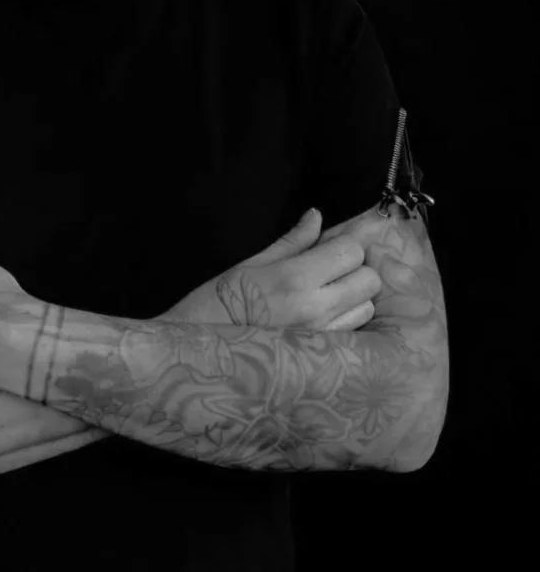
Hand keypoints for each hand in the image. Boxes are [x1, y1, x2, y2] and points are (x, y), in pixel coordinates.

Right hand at [161, 207, 382, 331]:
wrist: (202, 351)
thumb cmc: (221, 302)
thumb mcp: (251, 263)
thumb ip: (292, 241)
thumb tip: (316, 216)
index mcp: (295, 277)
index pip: (352, 251)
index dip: (345, 246)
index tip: (329, 249)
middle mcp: (316, 306)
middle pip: (369, 280)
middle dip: (356, 270)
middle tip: (333, 272)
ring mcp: (322, 335)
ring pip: (368, 307)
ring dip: (356, 298)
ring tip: (330, 296)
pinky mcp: (322, 356)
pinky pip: (355, 331)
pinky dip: (349, 320)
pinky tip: (326, 318)